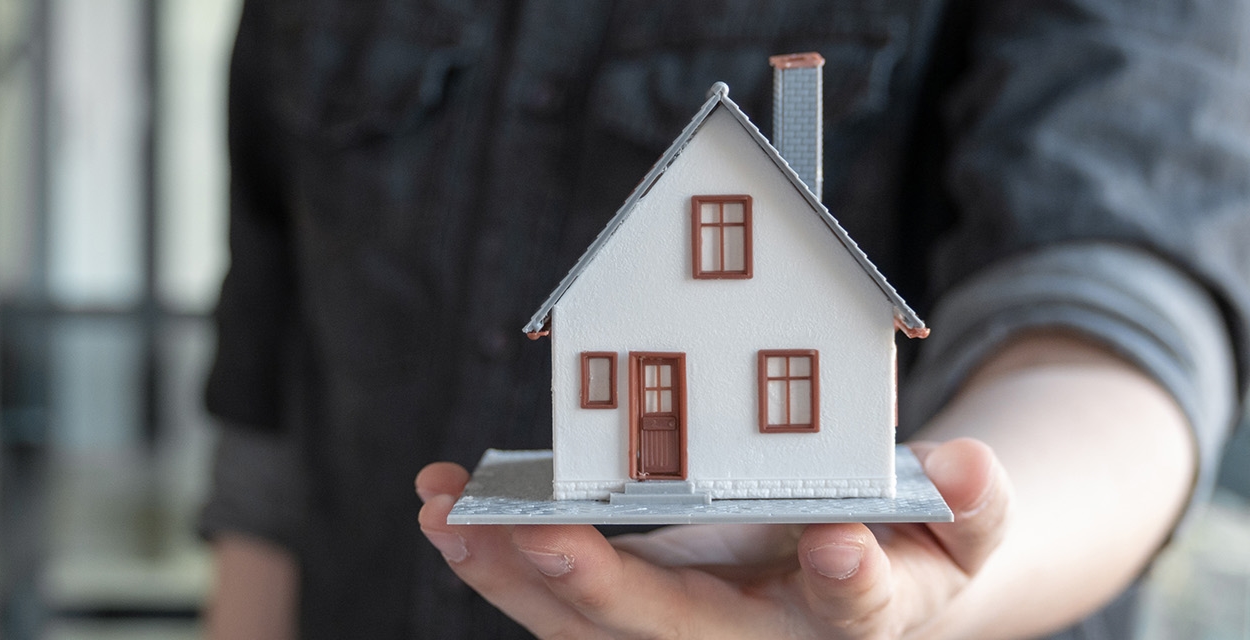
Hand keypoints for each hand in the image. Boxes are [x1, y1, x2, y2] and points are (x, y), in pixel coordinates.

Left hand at [415, 438, 1011, 638]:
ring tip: (447, 518)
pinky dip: (496, 552)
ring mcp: (681, 628)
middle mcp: (753, 639)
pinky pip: (552, 595)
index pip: (854, 612)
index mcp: (851, 621)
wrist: (852, 577)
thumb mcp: (960, 523)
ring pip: (590, 624)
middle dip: (608, 591)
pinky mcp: (627, 603)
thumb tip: (969, 464)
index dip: (848, 580)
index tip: (832, 543)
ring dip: (515, 574)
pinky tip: (441, 505)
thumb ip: (973, 501)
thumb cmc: (907, 541)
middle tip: (553, 543)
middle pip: (675, 633)